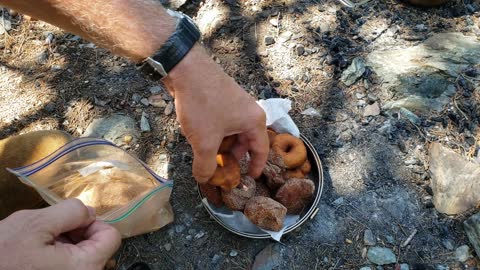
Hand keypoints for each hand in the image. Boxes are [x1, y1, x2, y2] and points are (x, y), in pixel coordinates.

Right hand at [0, 199, 120, 269]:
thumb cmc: (3, 256)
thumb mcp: (36, 223)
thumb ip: (71, 212)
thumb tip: (89, 212)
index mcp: (85, 267)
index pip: (111, 236)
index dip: (91, 222)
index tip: (70, 221)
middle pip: (96, 245)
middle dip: (75, 233)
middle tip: (48, 233)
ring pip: (80, 254)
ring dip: (63, 243)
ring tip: (37, 245)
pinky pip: (67, 264)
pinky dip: (55, 255)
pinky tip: (35, 254)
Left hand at [163, 45, 268, 182]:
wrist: (186, 69)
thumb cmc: (202, 105)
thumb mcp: (204, 141)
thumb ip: (206, 165)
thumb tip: (204, 179)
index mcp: (255, 121)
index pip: (261, 150)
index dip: (255, 167)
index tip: (248, 178)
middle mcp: (250, 112)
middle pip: (246, 142)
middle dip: (233, 157)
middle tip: (221, 169)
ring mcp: (236, 103)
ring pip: (232, 132)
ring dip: (222, 145)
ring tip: (207, 155)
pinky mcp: (222, 98)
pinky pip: (223, 122)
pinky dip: (216, 133)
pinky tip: (200, 138)